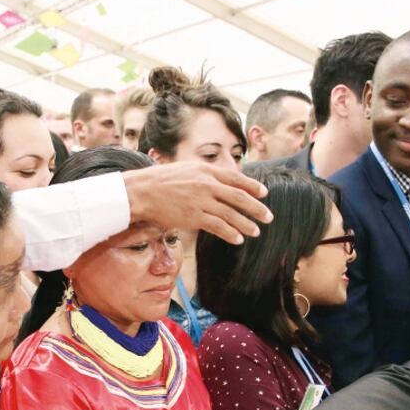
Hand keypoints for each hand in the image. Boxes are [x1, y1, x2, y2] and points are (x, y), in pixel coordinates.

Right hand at [122, 162, 272, 244]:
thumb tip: (219, 183)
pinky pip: (217, 226)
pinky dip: (230, 233)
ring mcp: (201, 201)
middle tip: (268, 217)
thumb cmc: (160, 180)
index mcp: (206, 171)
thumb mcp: (186, 169)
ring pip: (231, 214)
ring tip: (255, 231)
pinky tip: (238, 239)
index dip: (252, 186)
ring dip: (246, 224)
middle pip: (239, 197)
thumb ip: (204, 175)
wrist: (142, 191)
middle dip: (256, 208)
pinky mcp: (193, 216)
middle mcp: (207, 184)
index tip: (264, 193)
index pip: (236, 178)